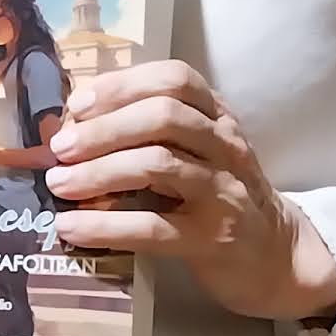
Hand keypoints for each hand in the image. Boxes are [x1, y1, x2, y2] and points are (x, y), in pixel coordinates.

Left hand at [45, 60, 335, 323]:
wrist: (275, 255)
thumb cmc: (221, 197)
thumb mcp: (201, 153)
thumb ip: (155, 133)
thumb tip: (77, 124)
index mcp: (218, 117)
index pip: (175, 80)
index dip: (122, 85)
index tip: (78, 105)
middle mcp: (226, 146)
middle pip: (163, 116)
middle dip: (103, 129)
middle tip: (60, 148)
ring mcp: (223, 192)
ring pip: (157, 165)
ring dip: (98, 172)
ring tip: (59, 183)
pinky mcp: (212, 239)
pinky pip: (152, 227)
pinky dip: (105, 225)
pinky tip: (72, 227)